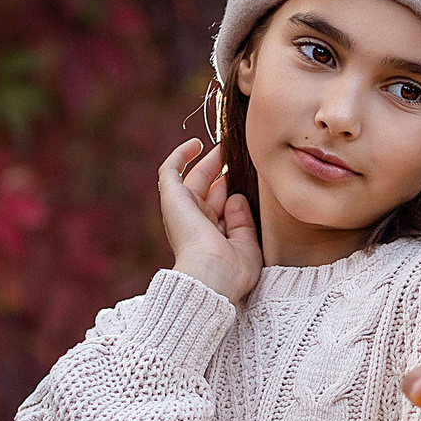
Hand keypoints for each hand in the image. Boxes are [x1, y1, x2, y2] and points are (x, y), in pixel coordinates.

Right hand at [158, 138, 260, 305]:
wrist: (212, 276)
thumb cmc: (232, 271)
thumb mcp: (247, 245)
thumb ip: (243, 222)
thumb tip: (236, 196)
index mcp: (211, 237)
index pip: (221, 208)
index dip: (233, 191)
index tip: (250, 176)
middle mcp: (195, 223)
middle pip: (208, 190)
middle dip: (222, 171)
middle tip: (237, 154)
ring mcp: (183, 210)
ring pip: (193, 178)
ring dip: (208, 161)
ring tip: (225, 145)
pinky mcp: (173, 198)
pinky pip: (170, 170)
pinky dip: (181, 155)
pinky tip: (197, 143)